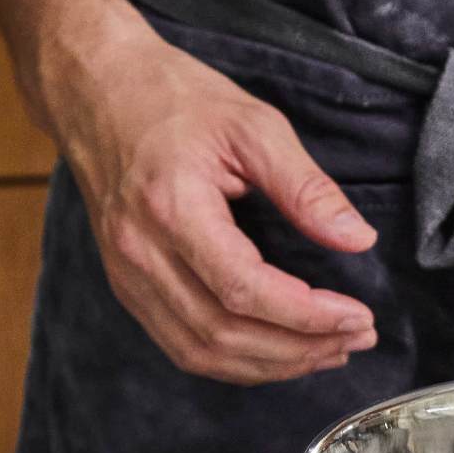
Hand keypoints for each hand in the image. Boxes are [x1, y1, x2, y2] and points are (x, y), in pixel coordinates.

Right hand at [48, 25, 379, 384]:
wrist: (95, 88)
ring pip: (201, 352)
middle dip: (301, 348)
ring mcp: (127, 274)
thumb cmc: (171, 97)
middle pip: (224, 334)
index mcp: (171, 208)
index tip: (358, 317)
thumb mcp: (253, 124)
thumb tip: (358, 239)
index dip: (308, 315)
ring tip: (330, 352)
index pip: (245, 290)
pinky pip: (182, 343)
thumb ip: (306, 187)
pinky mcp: (127, 284)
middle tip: (358, 338)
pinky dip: (236, 361)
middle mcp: (140, 252)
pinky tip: (280, 351)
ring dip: (272, 364)